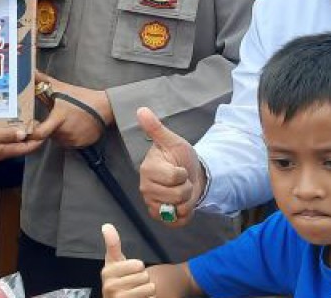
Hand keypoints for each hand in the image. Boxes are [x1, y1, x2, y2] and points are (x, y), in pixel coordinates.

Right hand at [0, 121, 43, 164]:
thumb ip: (5, 134)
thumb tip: (24, 134)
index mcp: (2, 151)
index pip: (26, 148)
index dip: (37, 140)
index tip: (45, 128)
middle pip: (20, 146)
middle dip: (30, 136)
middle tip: (36, 121)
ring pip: (10, 144)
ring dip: (19, 134)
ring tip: (23, 120)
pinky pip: (0, 141)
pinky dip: (7, 134)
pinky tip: (5, 125)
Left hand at [30, 71, 112, 147]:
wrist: (104, 107)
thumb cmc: (82, 97)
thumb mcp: (61, 87)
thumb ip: (43, 81)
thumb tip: (31, 72)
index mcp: (58, 119)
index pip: (39, 133)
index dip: (31, 133)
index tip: (30, 127)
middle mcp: (65, 132)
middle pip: (48, 135)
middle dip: (47, 127)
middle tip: (52, 117)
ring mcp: (73, 140)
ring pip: (57, 139)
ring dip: (57, 132)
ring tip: (65, 120)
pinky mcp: (81, 144)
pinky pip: (68, 143)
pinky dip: (67, 136)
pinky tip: (72, 125)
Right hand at [101, 223, 152, 297]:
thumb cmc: (118, 278)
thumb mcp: (114, 261)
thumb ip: (112, 244)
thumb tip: (106, 225)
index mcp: (107, 272)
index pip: (138, 265)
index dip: (138, 266)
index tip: (130, 270)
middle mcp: (110, 288)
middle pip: (144, 276)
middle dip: (142, 279)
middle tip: (133, 282)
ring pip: (150, 288)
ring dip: (147, 289)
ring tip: (137, 291)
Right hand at [137, 107, 204, 225]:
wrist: (189, 174)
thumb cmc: (180, 157)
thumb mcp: (173, 141)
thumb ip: (156, 128)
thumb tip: (141, 109)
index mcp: (148, 169)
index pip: (174, 177)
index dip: (183, 173)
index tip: (180, 168)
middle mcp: (145, 188)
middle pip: (177, 195)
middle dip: (187, 187)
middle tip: (182, 180)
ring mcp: (151, 204)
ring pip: (178, 209)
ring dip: (187, 201)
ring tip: (182, 191)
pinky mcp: (159, 217)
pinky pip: (176, 222)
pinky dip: (185, 214)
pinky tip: (182, 204)